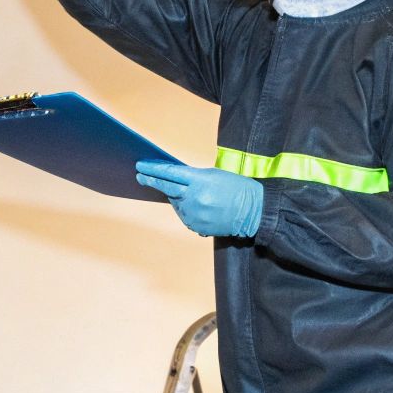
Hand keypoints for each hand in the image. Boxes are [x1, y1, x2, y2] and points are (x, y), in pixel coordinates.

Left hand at [135, 161, 263, 238]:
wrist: (253, 210)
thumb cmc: (236, 188)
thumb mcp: (213, 175)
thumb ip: (192, 177)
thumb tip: (172, 179)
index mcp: (200, 180)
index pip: (170, 173)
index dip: (153, 169)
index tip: (141, 166)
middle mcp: (194, 197)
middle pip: (167, 188)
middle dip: (152, 181)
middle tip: (140, 176)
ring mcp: (194, 213)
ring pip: (175, 203)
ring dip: (176, 197)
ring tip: (194, 194)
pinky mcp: (196, 226)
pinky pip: (184, 215)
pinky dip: (186, 209)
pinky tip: (198, 206)